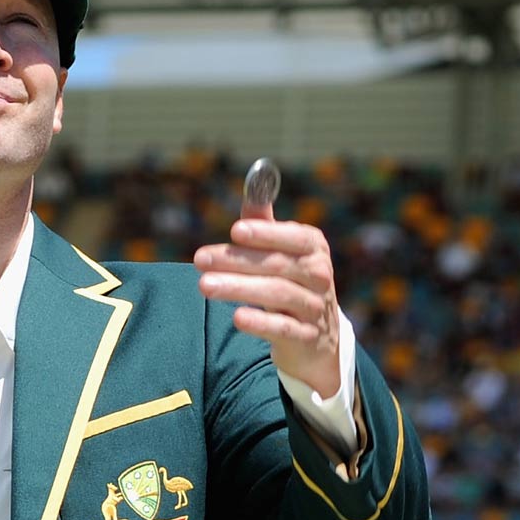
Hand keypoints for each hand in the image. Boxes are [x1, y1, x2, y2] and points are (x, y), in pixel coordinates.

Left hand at [193, 184, 342, 396]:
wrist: (317, 339)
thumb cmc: (292, 282)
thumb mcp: (282, 251)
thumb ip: (264, 222)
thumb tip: (254, 180)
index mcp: (314, 248)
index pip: (294, 237)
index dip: (266, 233)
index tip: (235, 231)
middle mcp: (320, 276)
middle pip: (277, 265)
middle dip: (236, 261)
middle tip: (199, 259)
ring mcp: (315, 308)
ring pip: (278, 295)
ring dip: (239, 289)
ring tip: (204, 286)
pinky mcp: (306, 338)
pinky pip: (284, 329)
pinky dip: (261, 324)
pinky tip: (237, 318)